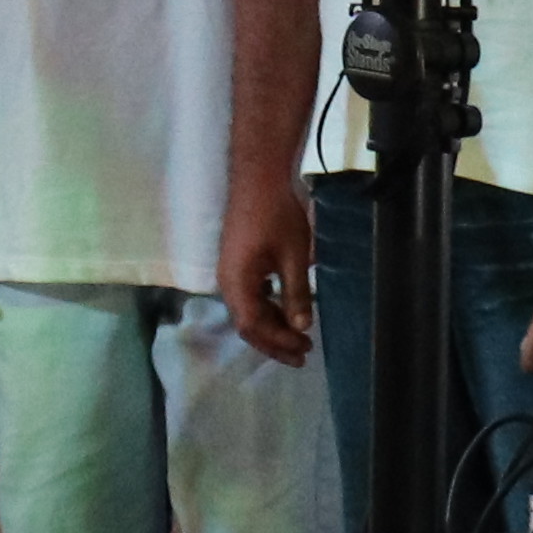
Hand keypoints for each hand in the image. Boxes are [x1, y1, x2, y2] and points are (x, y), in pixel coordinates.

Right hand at [220, 170, 316, 361]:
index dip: (278, 342)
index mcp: (237, 283)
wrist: (259, 178)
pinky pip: (249, 296)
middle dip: (275, 342)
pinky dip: (268, 309)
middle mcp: (227, 282)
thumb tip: (302, 326)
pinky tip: (285, 310)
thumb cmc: (277, 215)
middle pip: (247, 324)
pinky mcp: (237, 264)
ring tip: (298, 337)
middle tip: (304, 353)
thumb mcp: (294, 256)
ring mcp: (230, 272)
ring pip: (248, 311)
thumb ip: (297, 293)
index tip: (305, 348)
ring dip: (273, 326)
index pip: (253, 326)